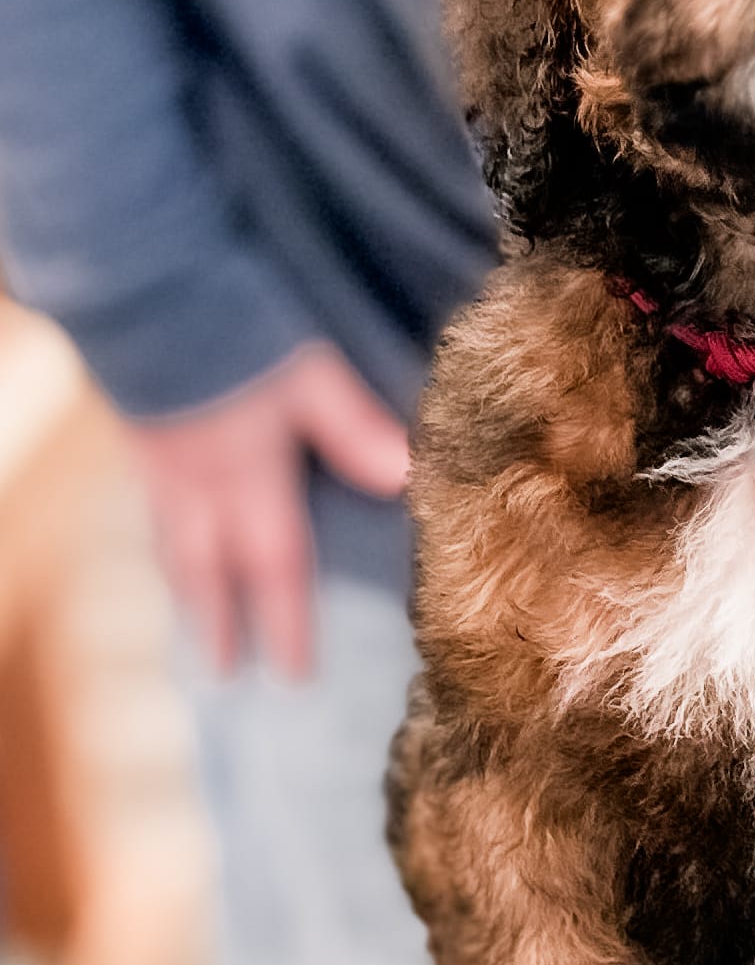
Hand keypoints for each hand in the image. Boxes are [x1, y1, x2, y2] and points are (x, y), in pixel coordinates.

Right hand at [130, 343, 408, 678]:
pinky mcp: (139, 432)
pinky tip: (170, 542)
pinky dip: (163, 540)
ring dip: (186, 590)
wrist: (144, 289)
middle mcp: (196, 483)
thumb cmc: (235, 330)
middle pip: (207, 571)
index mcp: (244, 478)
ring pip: (171, 544)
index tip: (292, 675)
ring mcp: (159, 462)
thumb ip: (353, 428)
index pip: (272, 568)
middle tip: (223, 674)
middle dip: (219, 625)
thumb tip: (404, 479)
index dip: (284, 625)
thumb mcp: (308, 375)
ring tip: (194, 621)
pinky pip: (151, 508)